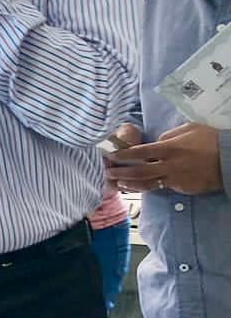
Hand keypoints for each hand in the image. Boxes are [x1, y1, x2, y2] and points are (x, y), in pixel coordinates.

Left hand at [107, 123, 224, 194]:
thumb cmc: (210, 140)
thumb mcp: (189, 129)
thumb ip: (169, 135)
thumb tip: (156, 141)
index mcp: (169, 148)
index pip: (139, 152)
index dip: (123, 154)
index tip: (111, 155)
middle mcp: (169, 165)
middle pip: (138, 171)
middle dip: (121, 172)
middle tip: (107, 173)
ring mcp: (175, 179)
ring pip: (147, 184)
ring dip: (130, 184)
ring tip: (118, 184)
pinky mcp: (182, 189)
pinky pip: (163, 187)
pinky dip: (150, 187)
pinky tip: (140, 187)